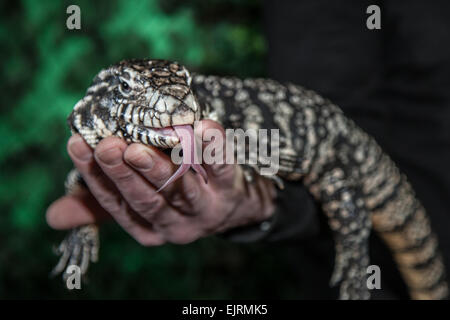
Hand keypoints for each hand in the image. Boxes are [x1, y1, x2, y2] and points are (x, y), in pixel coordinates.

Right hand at [46, 120, 275, 245]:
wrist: (230, 206)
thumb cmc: (175, 198)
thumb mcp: (138, 205)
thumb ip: (102, 205)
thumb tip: (52, 217)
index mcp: (147, 228)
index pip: (114, 203)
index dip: (94, 176)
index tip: (77, 144)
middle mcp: (174, 224)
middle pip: (146, 200)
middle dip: (124, 174)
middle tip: (107, 146)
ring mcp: (204, 209)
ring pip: (179, 189)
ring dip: (158, 168)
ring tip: (139, 146)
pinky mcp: (229, 188)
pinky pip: (221, 168)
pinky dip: (213, 148)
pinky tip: (204, 126)